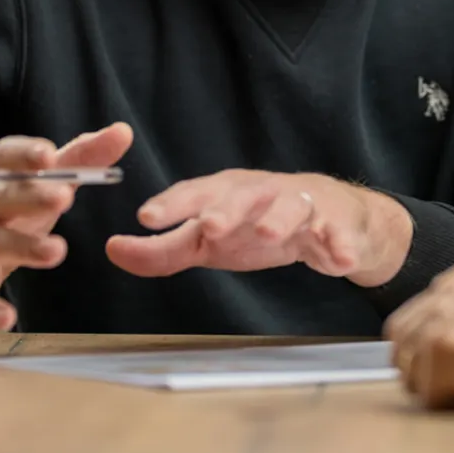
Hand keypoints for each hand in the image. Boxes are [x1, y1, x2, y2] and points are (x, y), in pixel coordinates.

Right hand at [0, 123, 132, 329]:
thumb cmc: (19, 209)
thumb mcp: (51, 183)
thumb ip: (85, 158)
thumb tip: (123, 131)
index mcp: (1, 177)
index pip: (6, 156)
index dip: (25, 154)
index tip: (50, 154)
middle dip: (28, 196)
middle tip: (64, 198)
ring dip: (18, 246)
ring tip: (56, 251)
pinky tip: (9, 317)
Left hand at [106, 170, 414, 284]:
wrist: (333, 222)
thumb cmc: (260, 226)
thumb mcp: (210, 241)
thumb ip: (164, 248)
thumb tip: (113, 248)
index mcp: (228, 192)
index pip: (196, 193)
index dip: (173, 204)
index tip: (146, 218)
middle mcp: (263, 192)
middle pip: (243, 195)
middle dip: (225, 209)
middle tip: (207, 227)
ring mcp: (302, 204)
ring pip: (292, 206)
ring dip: (280, 219)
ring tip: (269, 235)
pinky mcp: (336, 222)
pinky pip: (338, 232)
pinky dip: (340, 243)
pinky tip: (339, 259)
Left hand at [388, 265, 453, 408]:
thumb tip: (426, 351)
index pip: (408, 320)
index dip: (420, 349)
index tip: (442, 363)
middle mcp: (442, 293)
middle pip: (400, 343)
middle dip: (418, 369)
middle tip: (449, 384)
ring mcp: (440, 320)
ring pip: (408, 370)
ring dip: (433, 388)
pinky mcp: (442, 350)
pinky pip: (427, 394)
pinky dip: (448, 403)